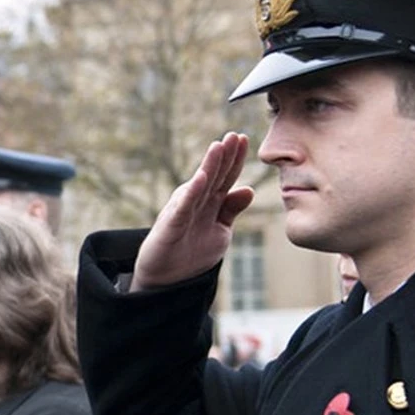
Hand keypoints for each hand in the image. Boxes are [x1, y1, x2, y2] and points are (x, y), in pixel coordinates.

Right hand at [132, 132, 255, 290]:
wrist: (165, 279)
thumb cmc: (191, 253)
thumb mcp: (219, 231)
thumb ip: (231, 210)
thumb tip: (248, 189)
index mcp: (209, 203)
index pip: (225, 177)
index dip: (235, 159)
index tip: (244, 138)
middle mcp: (196, 202)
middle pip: (213, 175)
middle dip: (224, 155)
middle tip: (234, 135)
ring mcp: (182, 212)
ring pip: (199, 186)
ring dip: (209, 166)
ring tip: (218, 147)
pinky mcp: (171, 225)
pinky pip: (183, 207)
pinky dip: (191, 192)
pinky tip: (199, 178)